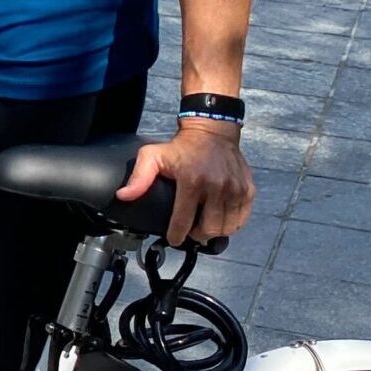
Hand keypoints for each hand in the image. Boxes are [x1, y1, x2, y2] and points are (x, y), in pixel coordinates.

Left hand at [116, 121, 252, 246]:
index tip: (173, 239)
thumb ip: (139, 178)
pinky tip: (220, 219)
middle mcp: (216, 186)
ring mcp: (235, 189)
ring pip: (226, 228)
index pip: (183, 221)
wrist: (212, 131)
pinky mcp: (248, 189)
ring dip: (214, 232)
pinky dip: (231, 224)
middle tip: (191, 231)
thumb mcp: (153, 156)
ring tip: (204, 225)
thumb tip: (123, 196)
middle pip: (208, 229)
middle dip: (197, 235)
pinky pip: (241, 219)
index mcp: (192, 181)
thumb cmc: (181, 146)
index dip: (176, 235)